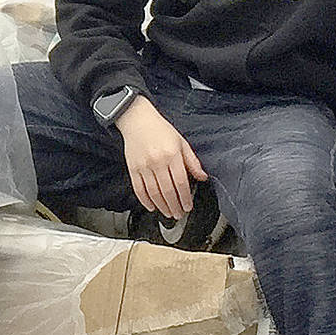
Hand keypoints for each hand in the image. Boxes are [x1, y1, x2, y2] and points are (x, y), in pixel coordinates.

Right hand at [120, 98, 207, 220]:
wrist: (137, 120)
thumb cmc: (160, 130)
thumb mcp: (181, 142)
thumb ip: (192, 161)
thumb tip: (202, 177)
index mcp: (172, 155)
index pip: (180, 182)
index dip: (185, 198)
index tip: (188, 206)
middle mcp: (157, 162)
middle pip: (167, 191)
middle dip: (174, 206)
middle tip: (179, 214)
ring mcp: (143, 166)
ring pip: (153, 193)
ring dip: (162, 206)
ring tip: (168, 213)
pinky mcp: (132, 169)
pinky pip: (139, 189)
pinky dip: (145, 201)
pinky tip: (152, 207)